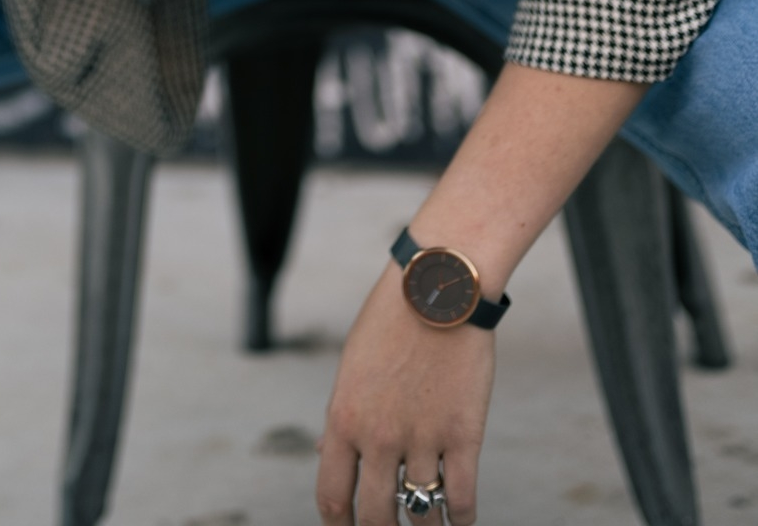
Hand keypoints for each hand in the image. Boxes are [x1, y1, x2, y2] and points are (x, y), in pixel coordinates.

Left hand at [316, 263, 492, 524]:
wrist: (438, 286)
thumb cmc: (391, 321)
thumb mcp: (352, 366)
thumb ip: (342, 416)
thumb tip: (324, 451)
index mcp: (343, 419)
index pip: (332, 497)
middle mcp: (379, 437)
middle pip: (377, 517)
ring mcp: (423, 439)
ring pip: (421, 516)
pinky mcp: (464, 435)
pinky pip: (461, 501)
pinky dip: (460, 522)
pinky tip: (458, 522)